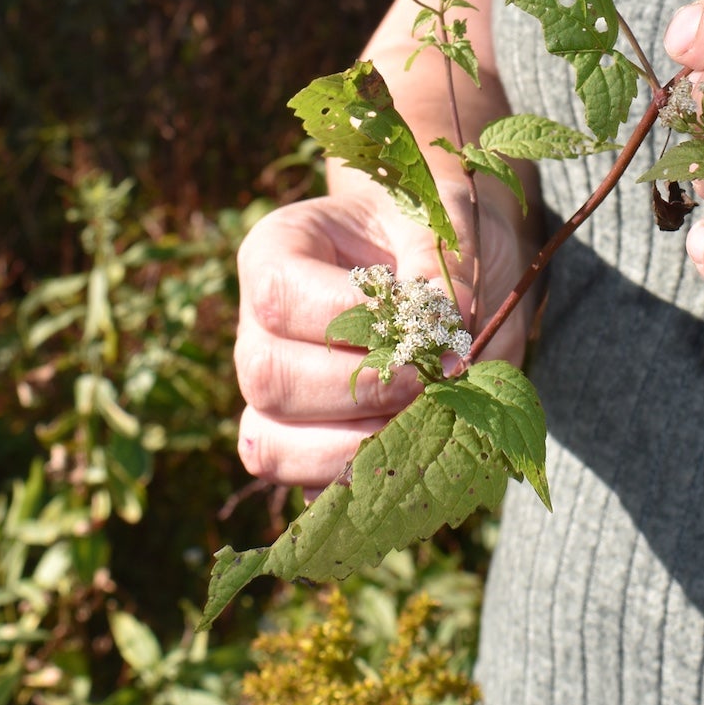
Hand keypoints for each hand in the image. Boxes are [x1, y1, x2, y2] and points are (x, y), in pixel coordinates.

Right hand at [235, 174, 531, 488]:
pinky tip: (413, 453)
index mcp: (276, 253)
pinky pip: (305, 486)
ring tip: (423, 422)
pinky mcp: (300, 445)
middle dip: (356, 392)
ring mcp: (271, 394)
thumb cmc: (426, 229)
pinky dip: (359, 483)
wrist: (442, 261)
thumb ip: (438, 261)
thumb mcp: (438, 218)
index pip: (281, 296)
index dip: (350, 323)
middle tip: (429, 383)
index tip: (423, 333)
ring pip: (270, 445)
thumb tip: (446, 323)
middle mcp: (257, 327)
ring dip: (353, 448)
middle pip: (267, 378)